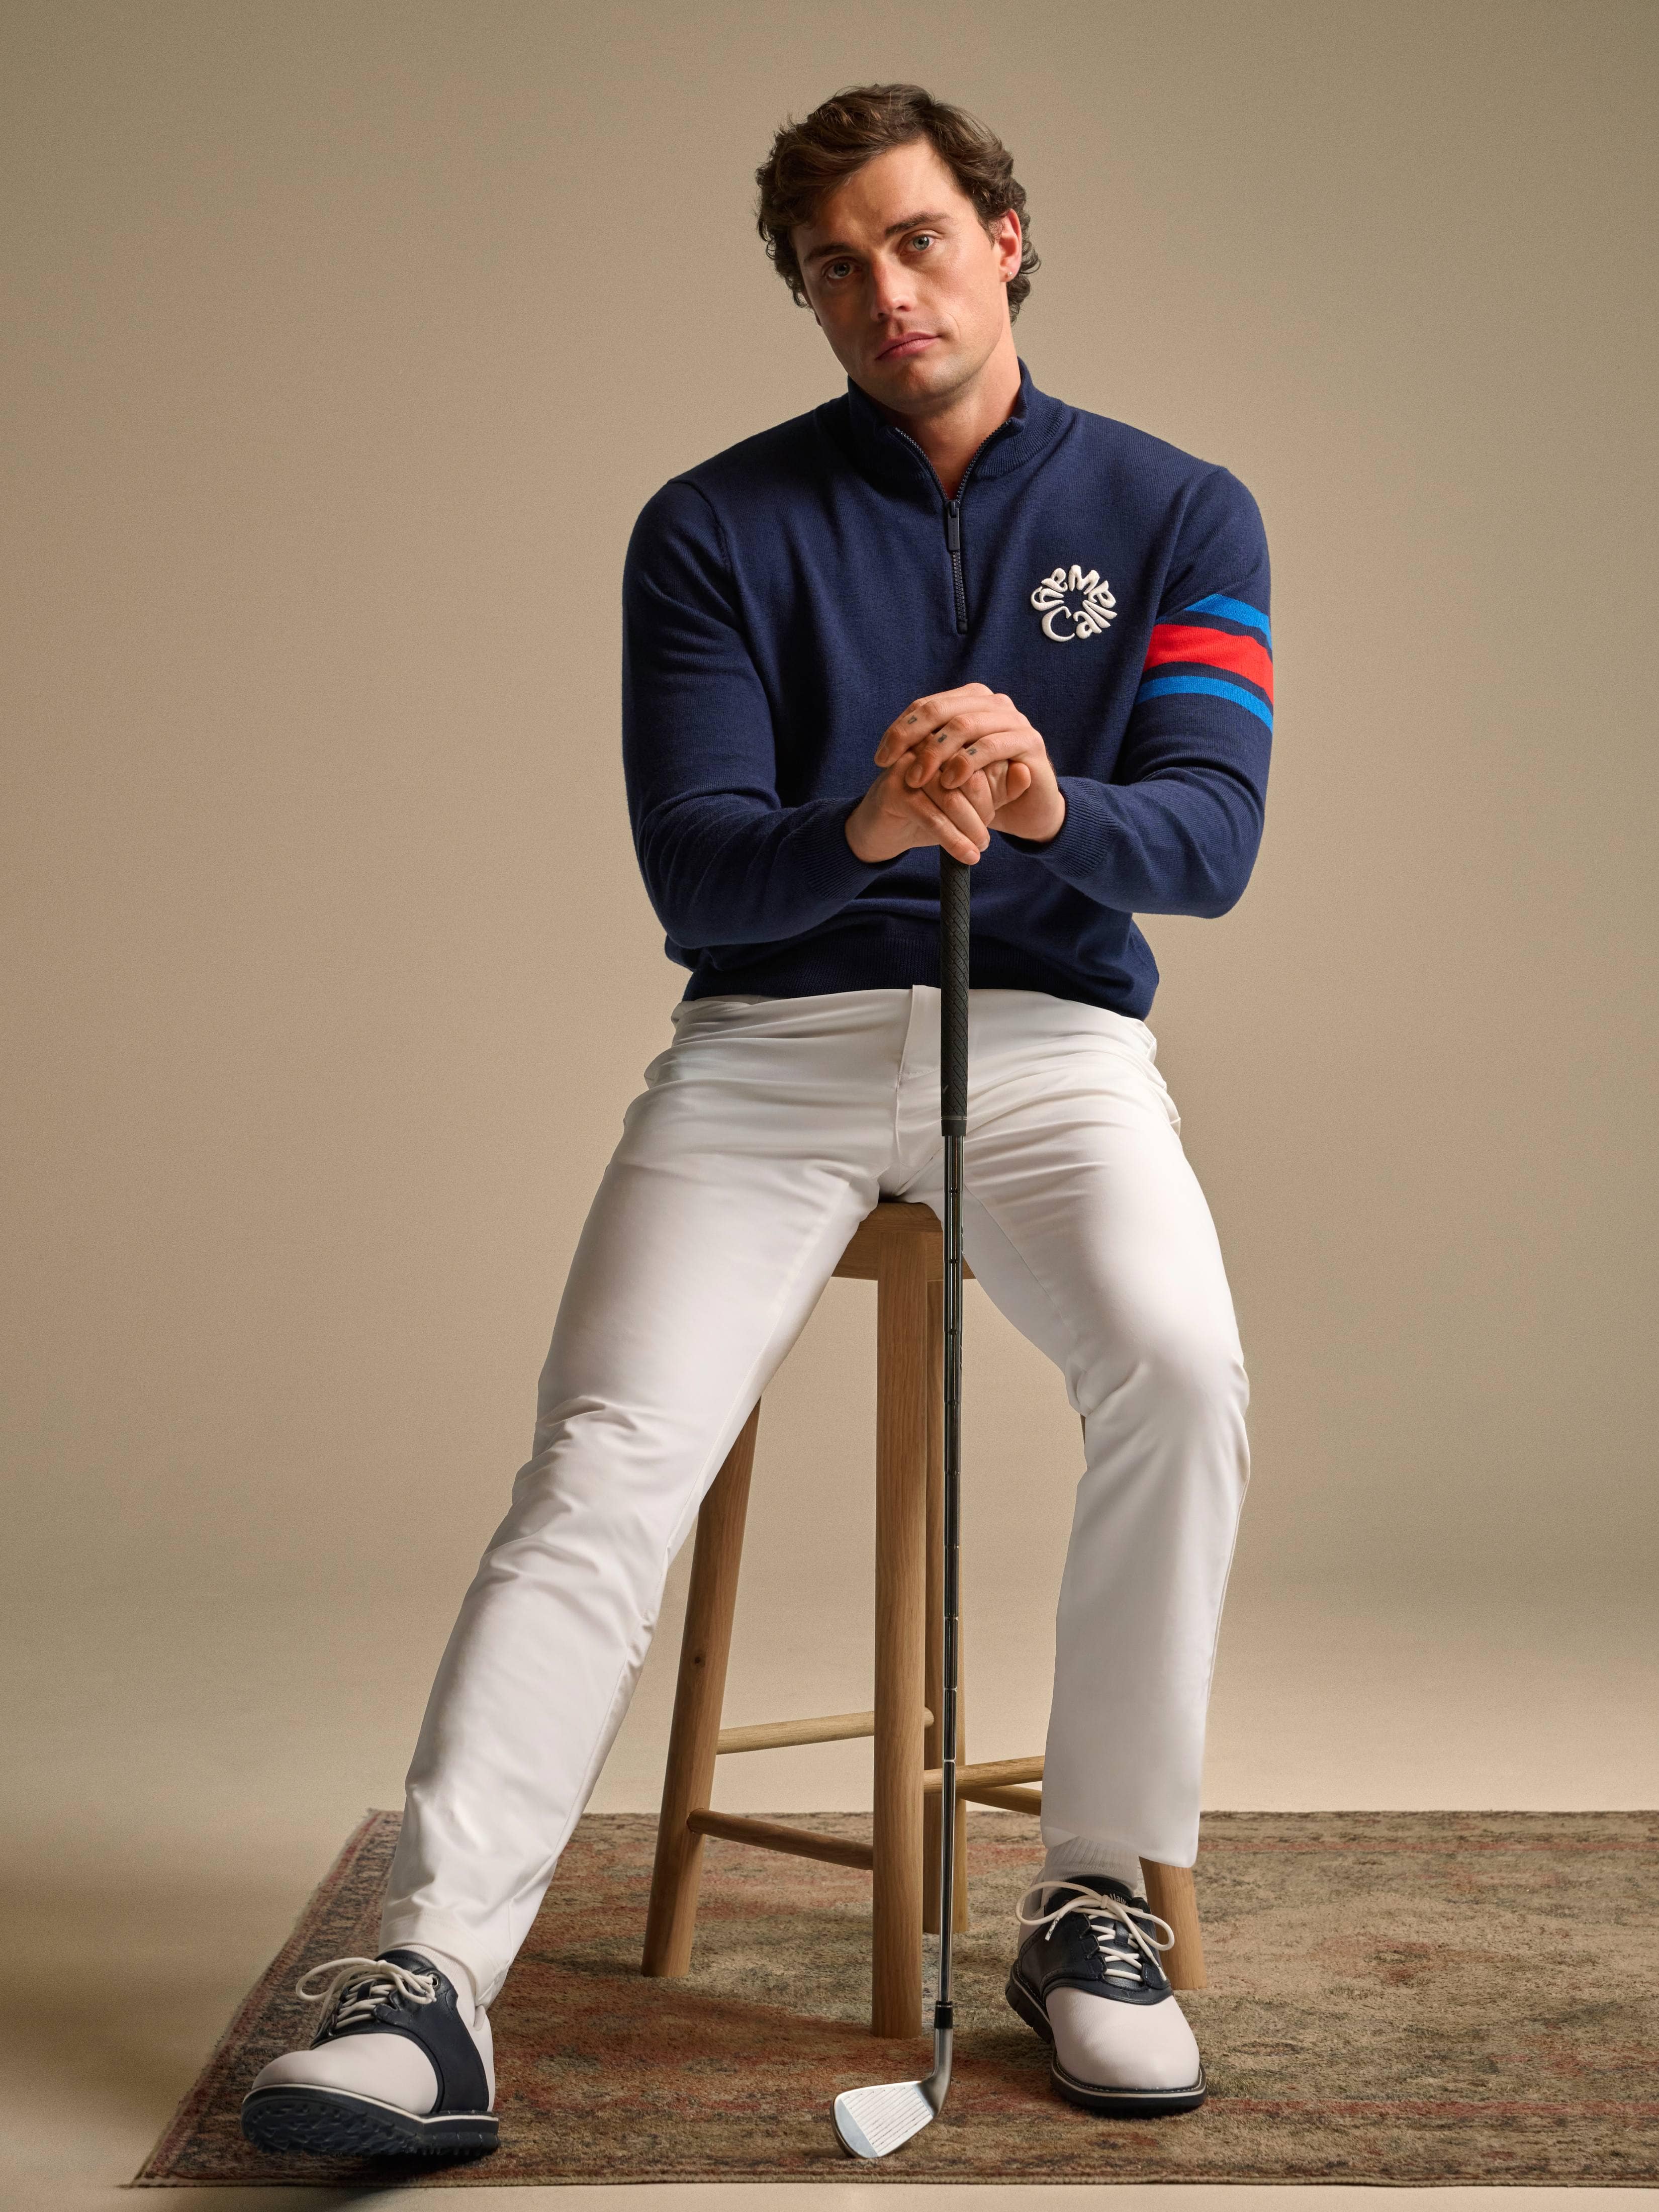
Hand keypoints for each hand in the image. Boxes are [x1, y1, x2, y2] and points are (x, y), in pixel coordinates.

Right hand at [845, 747, 1024, 865]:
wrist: (881, 832)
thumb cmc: (928, 812)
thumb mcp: (968, 801)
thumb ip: (997, 788)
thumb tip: (1026, 772)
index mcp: (946, 738)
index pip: (984, 756)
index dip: (995, 789)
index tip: (994, 816)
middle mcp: (926, 744)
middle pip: (970, 773)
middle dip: (984, 809)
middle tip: (985, 837)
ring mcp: (907, 764)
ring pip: (952, 795)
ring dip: (971, 827)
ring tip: (980, 848)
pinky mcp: (893, 789)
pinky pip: (932, 816)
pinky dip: (954, 840)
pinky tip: (968, 856)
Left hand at [874, 682, 1065, 844]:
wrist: (1026, 811)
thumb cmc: (982, 789)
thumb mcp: (948, 769)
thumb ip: (927, 751)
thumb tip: (889, 746)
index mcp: (970, 701)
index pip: (927, 705)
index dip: (900, 729)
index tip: (880, 758)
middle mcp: (992, 703)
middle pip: (941, 709)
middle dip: (911, 737)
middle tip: (892, 766)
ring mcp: (1013, 719)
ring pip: (965, 724)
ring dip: (936, 752)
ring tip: (917, 778)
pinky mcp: (1029, 741)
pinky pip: (992, 745)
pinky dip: (967, 762)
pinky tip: (949, 782)